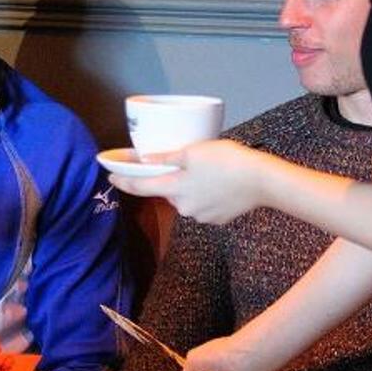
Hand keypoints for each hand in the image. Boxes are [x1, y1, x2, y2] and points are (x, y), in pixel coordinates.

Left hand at [118, 138, 265, 225]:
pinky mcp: (217, 219)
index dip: (123, 181)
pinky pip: (203, 205)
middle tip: (187, 162)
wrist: (261, 180)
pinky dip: (205, 195)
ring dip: (190, 186)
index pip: (140, 187)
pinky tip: (219, 183)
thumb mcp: (193, 151)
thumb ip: (166, 157)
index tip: (110, 177)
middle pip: (167, 191)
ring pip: (186, 198)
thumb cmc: (226, 161)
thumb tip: (144, 160)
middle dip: (171, 179)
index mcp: (175, 188)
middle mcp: (184, 207)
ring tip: (209, 171)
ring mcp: (201, 216)